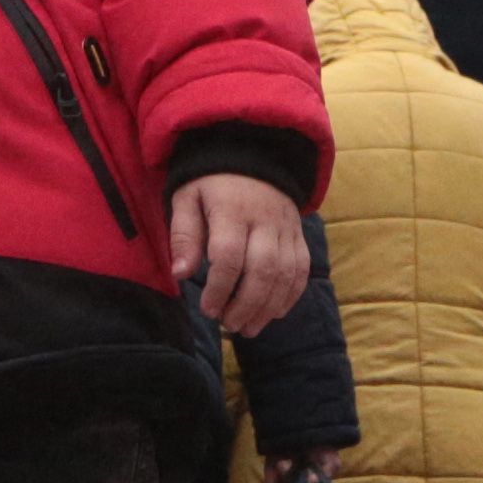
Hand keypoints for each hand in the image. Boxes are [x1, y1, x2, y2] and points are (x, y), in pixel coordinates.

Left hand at [171, 173, 310, 330]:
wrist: (253, 155)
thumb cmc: (210, 183)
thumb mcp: (187, 198)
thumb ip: (183, 235)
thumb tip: (181, 274)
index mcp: (232, 209)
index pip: (229, 256)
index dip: (219, 289)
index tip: (208, 310)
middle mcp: (265, 219)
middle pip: (263, 269)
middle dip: (246, 305)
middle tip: (228, 324)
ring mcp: (286, 227)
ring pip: (286, 274)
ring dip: (268, 307)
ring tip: (248, 327)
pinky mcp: (298, 234)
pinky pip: (301, 270)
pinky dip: (290, 296)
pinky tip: (273, 313)